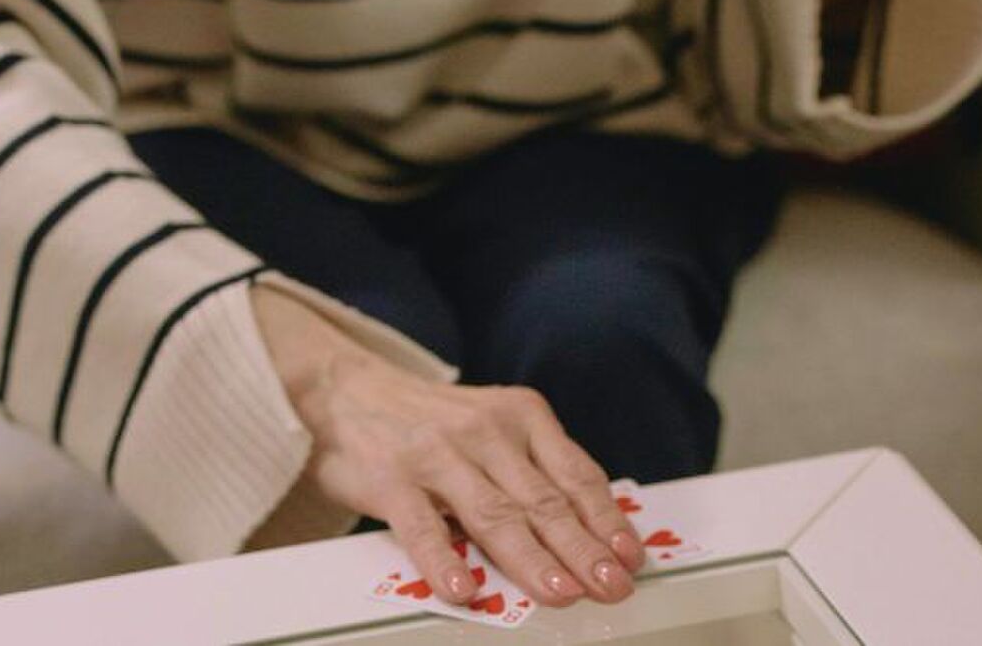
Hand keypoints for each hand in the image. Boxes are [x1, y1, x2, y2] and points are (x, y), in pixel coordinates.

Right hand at [253, 287, 643, 608]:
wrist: (351, 388)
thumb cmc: (434, 421)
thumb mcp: (498, 424)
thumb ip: (537, 468)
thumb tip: (593, 525)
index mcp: (523, 417)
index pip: (577, 475)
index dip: (607, 520)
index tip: (630, 556)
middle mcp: (487, 433)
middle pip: (545, 501)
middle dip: (584, 549)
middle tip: (611, 585)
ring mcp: (439, 456)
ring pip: (495, 515)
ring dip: (532, 559)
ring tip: (560, 592)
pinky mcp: (391, 480)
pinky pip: (422, 527)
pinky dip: (443, 561)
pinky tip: (464, 589)